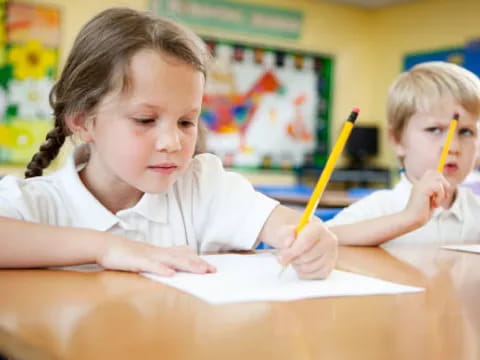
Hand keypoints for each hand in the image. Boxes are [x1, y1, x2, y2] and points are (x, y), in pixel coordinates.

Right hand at [97, 234, 215, 276]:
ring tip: (201, 270)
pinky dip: (161, 269)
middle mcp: (158, 252)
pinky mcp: (137, 261)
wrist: (106, 246)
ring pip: (171, 260)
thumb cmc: (128, 252)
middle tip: (212, 271)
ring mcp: (148, 256)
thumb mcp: (149, 255)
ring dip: (187, 265)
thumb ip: (165, 256)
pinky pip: (151, 266)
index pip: (183, 255)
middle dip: (198, 264)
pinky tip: (171, 274)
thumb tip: (181, 257)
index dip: (197, 261)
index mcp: (161, 252)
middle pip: (182, 258)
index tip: (211, 268)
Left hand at [277, 220, 336, 279]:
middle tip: (287, 256)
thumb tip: (288, 243)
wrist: (300, 239)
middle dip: (293, 259)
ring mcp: (332, 255)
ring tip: (295, 258)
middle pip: (306, 257)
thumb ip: (285, 234)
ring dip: (297, 266)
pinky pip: (313, 276)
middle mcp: (329, 240)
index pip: (306, 243)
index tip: (281, 257)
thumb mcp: (285, 230)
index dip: (292, 252)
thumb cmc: (293, 235)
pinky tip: (300, 265)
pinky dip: (303, 273)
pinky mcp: (329, 267)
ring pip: (309, 268)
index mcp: (318, 228)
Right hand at [405, 170, 450, 226]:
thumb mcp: (430, 200)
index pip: (432, 173)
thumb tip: (446, 186)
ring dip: (442, 191)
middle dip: (444, 184)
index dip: (440, 180)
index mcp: (420, 185)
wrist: (411, 220)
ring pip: (439, 178)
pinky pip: (438, 186)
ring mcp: (420, 185)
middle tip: (441, 197)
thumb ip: (435, 192)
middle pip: (436, 173)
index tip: (442, 193)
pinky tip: (435, 204)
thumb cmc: (421, 214)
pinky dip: (440, 196)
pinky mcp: (423, 190)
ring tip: (437, 202)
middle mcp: (419, 183)